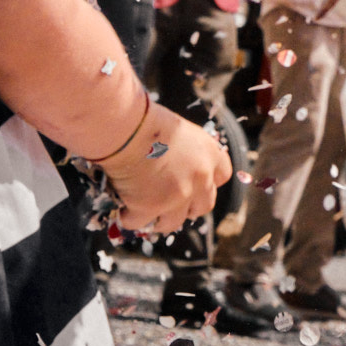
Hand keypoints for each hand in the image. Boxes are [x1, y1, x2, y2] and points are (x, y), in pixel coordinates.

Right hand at [100, 101, 232, 233]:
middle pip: (204, 206)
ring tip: (144, 210)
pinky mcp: (152, 207)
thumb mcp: (180, 132)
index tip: (194, 184)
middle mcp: (200, 177)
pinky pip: (141, 223)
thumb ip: (188, 154)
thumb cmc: (148, 123)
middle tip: (169, 202)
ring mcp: (179, 195)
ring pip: (173, 222)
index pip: (222, 176)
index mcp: (210, 154)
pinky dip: (130, 217)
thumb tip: (179, 169)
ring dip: (159, 219)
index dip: (207, 183)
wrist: (128, 129)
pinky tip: (123, 208)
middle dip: (188, 207)